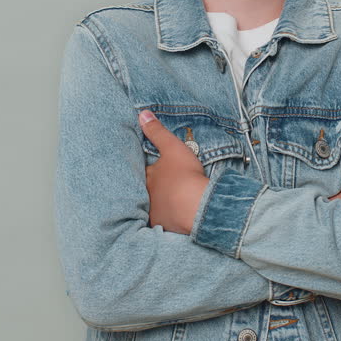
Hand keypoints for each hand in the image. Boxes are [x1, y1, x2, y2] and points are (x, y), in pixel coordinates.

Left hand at [139, 110, 208, 234]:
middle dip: (149, 189)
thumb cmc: (185, 176)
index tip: (151, 170)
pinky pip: (163, 221)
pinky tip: (170, 219)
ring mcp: (154, 213)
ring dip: (157, 204)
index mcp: (148, 177)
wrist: (198, 207)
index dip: (147, 170)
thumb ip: (157, 132)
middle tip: (156, 188)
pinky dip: (166, 219)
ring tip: (162, 203)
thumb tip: (142, 114)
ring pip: (152, 207)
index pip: (143, 172)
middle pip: (144, 191)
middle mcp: (146, 196)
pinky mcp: (164, 226)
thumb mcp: (173, 148)